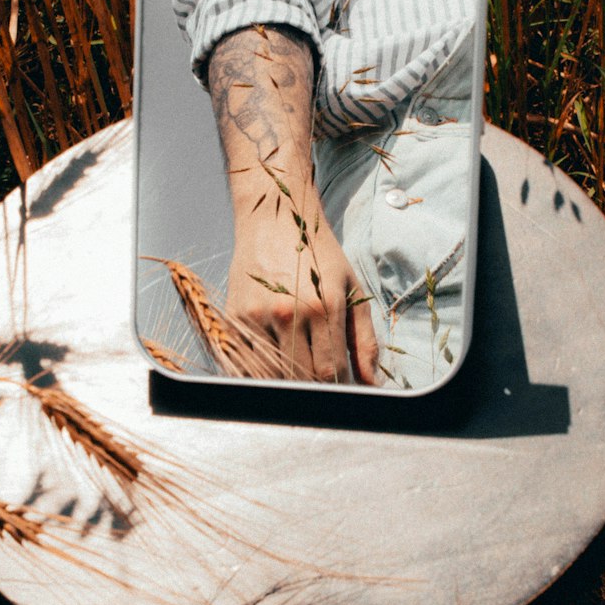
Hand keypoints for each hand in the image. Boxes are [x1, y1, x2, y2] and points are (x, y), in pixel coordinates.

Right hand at [226, 205, 377, 383]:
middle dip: (315, 387)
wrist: (275, 217)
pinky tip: (274, 360)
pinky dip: (260, 372)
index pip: (331, 372)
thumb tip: (372, 382)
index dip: (339, 388)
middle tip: (322, 382)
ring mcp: (256, 316)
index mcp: (323, 306)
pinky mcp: (232, 317)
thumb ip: (365, 339)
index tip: (343, 388)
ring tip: (299, 370)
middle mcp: (287, 313)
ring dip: (288, 382)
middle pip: (301, 378)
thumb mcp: (350, 289)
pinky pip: (245, 364)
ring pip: (273, 376)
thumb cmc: (318, 253)